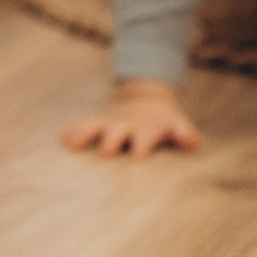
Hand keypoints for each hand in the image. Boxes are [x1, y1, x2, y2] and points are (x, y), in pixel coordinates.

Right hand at [62, 83, 203, 158]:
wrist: (146, 99)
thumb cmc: (165, 121)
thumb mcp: (177, 124)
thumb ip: (184, 134)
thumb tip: (194, 141)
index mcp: (147, 127)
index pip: (146, 136)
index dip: (143, 145)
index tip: (138, 157)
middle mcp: (126, 125)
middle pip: (118, 131)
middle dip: (112, 140)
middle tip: (106, 152)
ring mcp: (110, 123)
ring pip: (95, 126)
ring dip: (85, 134)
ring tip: (72, 144)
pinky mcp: (97, 123)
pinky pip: (82, 126)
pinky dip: (73, 132)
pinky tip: (62, 141)